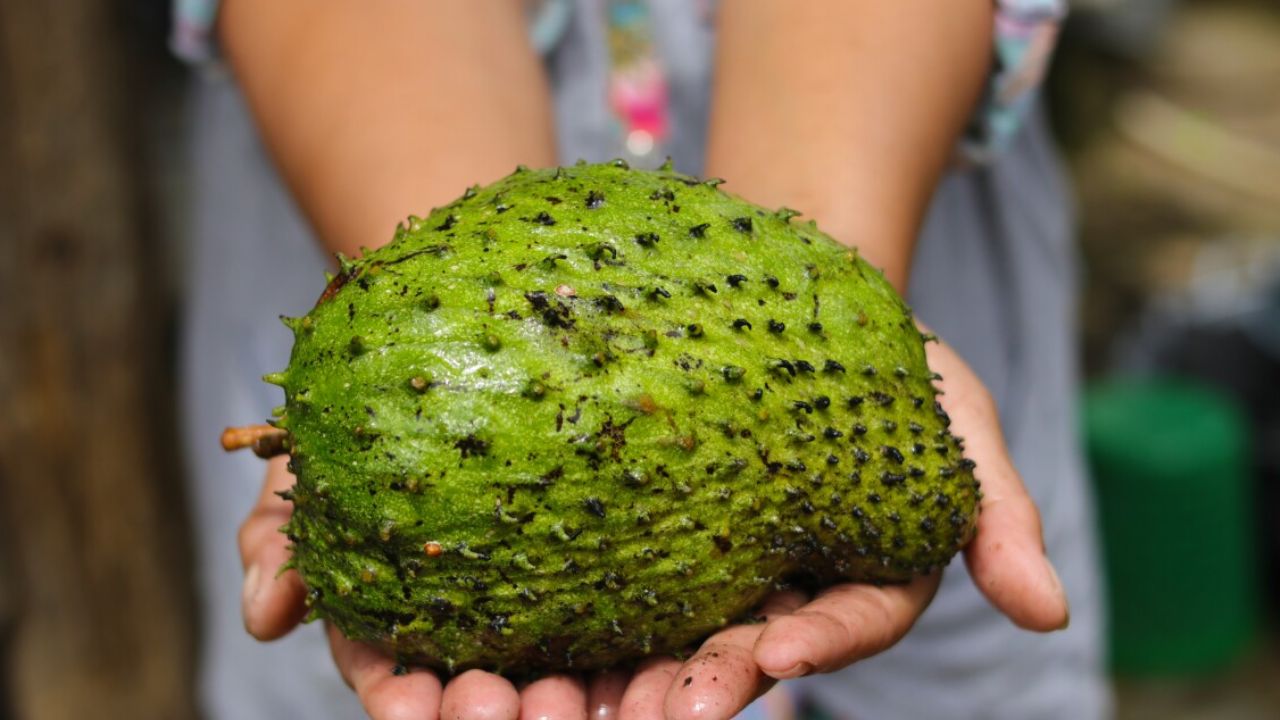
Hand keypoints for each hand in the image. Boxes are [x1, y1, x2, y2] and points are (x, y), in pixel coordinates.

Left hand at [238, 331, 1067, 718]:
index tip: (773, 654)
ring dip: (611, 681)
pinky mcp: (628, 534)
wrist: (781, 291)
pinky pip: (593, 580)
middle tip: (648, 713)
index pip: (844, 625)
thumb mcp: (952, 411)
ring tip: (557, 702)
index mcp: (850, 572)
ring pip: (654, 638)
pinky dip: (554, 615)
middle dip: (696, 690)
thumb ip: (992, 508)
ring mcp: (695, 563)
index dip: (816, 646)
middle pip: (737, 655)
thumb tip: (1048, 610)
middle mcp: (770, 585)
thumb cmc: (881, 353)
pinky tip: (499, 636)